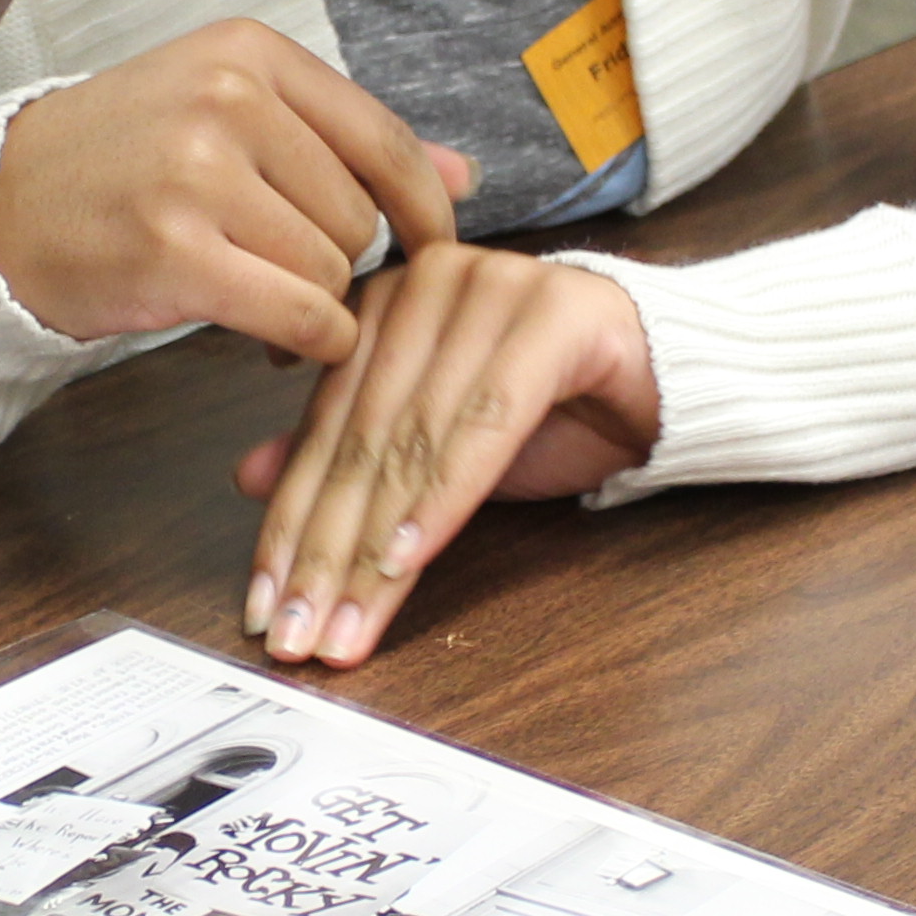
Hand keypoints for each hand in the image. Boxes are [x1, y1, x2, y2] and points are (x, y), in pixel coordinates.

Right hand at [0, 21, 472, 362]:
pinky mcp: (175, 253)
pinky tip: (270, 340)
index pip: (382, 138)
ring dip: (312, 304)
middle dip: (337, 260)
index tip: (433, 247)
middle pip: (357, 214)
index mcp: (248, 53)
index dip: (425, 207)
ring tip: (255, 297)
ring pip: (331, 269)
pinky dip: (304, 341)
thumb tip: (464, 172)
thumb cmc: (119, 164)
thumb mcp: (226, 114)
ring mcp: (198, 174)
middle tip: (281, 272)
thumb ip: (344, 141)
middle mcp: (227, 99)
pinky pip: (299, 316)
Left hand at [237, 248, 660, 666]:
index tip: (263, 604)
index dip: (289, 524)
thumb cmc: (554, 406)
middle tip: (295, 632)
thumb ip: (351, 456)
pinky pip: (483, 425)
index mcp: (386, 302)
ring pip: (412, 441)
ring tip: (343, 623)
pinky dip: (440, 501)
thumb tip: (247, 481)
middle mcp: (428, 284)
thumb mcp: (440, 447)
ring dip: (371, 549)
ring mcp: (490, 290)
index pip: (325, 430)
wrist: (668, 377)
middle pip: (360, 440)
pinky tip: (403, 559)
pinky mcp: (554, 317)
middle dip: (322, 553)